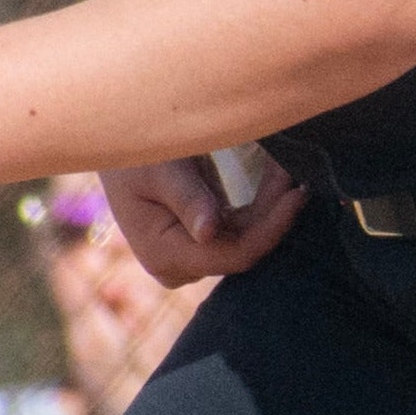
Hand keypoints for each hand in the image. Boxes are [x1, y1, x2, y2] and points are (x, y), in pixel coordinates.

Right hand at [103, 153, 305, 282]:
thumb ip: (187, 199)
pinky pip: (241, 229)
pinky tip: (278, 176)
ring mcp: (192, 256)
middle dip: (274, 214)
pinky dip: (262, 205)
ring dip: (271, 206)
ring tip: (290, 168)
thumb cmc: (135, 153)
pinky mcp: (203, 243)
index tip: (296, 193)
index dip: (270, 230)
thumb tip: (209, 233)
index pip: (231, 256)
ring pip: (247, 239)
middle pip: (243, 250)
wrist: (116, 148)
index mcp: (164, 255)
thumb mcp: (161, 169)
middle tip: (299, 172)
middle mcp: (179, 266)